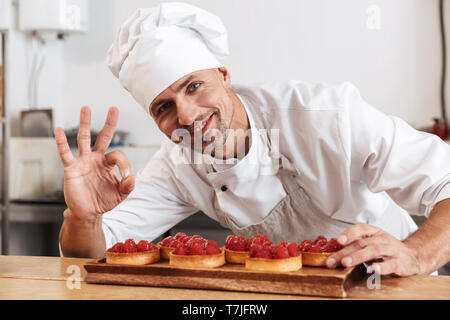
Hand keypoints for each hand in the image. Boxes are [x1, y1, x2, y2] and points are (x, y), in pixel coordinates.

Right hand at [54, 106, 134, 220]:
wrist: (87, 213)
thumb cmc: (103, 201)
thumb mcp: (121, 194)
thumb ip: (128, 185)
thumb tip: (132, 176)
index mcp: (108, 163)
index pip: (118, 154)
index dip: (124, 164)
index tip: (126, 176)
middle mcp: (96, 159)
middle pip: (103, 136)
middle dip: (109, 123)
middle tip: (114, 108)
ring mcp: (83, 162)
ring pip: (83, 139)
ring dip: (85, 124)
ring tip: (86, 108)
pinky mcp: (71, 168)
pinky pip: (66, 153)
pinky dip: (61, 141)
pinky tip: (58, 129)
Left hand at [326, 223, 422, 275]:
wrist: (414, 257)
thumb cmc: (388, 250)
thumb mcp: (373, 243)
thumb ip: (356, 246)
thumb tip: (334, 252)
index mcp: (375, 232)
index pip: (361, 228)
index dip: (349, 233)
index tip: (338, 240)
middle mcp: (383, 239)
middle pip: (362, 243)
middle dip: (345, 252)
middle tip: (333, 260)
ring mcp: (392, 250)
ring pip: (374, 250)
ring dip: (358, 256)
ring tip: (346, 262)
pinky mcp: (401, 263)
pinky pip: (391, 264)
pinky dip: (382, 267)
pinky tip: (374, 269)